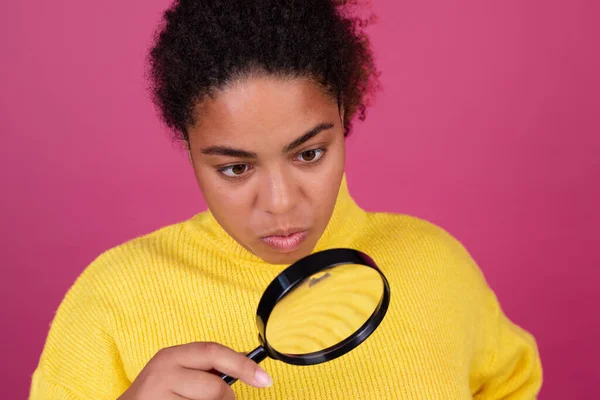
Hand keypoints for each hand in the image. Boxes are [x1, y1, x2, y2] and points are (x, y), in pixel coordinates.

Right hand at [118, 342, 271, 399]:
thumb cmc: (158, 392)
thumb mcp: (179, 370)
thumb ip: (208, 365)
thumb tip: (247, 360)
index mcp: (171, 356)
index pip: (214, 352)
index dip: (243, 364)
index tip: (265, 380)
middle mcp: (163, 372)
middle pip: (215, 387)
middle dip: (226, 397)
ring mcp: (159, 397)